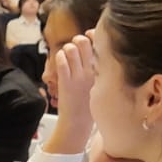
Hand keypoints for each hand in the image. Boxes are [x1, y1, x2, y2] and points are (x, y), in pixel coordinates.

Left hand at [49, 33, 98, 153]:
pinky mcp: (65, 82)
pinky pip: (61, 61)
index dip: (93, 37)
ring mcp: (78, 77)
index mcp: (102, 72)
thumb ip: (97, 71)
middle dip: (77, 40)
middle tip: (75, 47)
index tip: (89, 39)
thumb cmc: (87, 106)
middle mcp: (91, 72)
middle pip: (84, 42)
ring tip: (66, 56)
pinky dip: (58, 57)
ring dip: (66, 49)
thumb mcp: (99, 86)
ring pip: (71, 49)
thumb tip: (93, 56)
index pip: (100, 45)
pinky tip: (60, 62)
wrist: (78, 124)